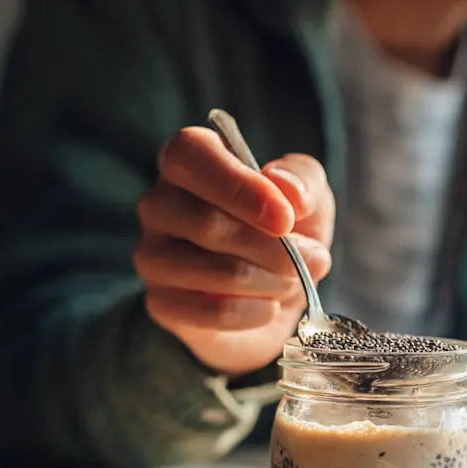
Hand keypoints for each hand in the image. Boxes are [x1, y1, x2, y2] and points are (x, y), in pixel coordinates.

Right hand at [134, 127, 333, 375]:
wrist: (276, 297)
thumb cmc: (285, 234)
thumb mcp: (308, 198)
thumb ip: (302, 181)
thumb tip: (287, 191)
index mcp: (189, 161)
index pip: (191, 155)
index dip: (240, 186)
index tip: (285, 218)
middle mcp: (159, 204)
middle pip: (207, 224)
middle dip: (275, 249)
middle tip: (313, 259)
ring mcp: (153, 256)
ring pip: (217, 272)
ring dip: (272, 281)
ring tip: (291, 282)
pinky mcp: (162, 303)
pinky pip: (214, 312)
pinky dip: (256, 312)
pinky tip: (269, 306)